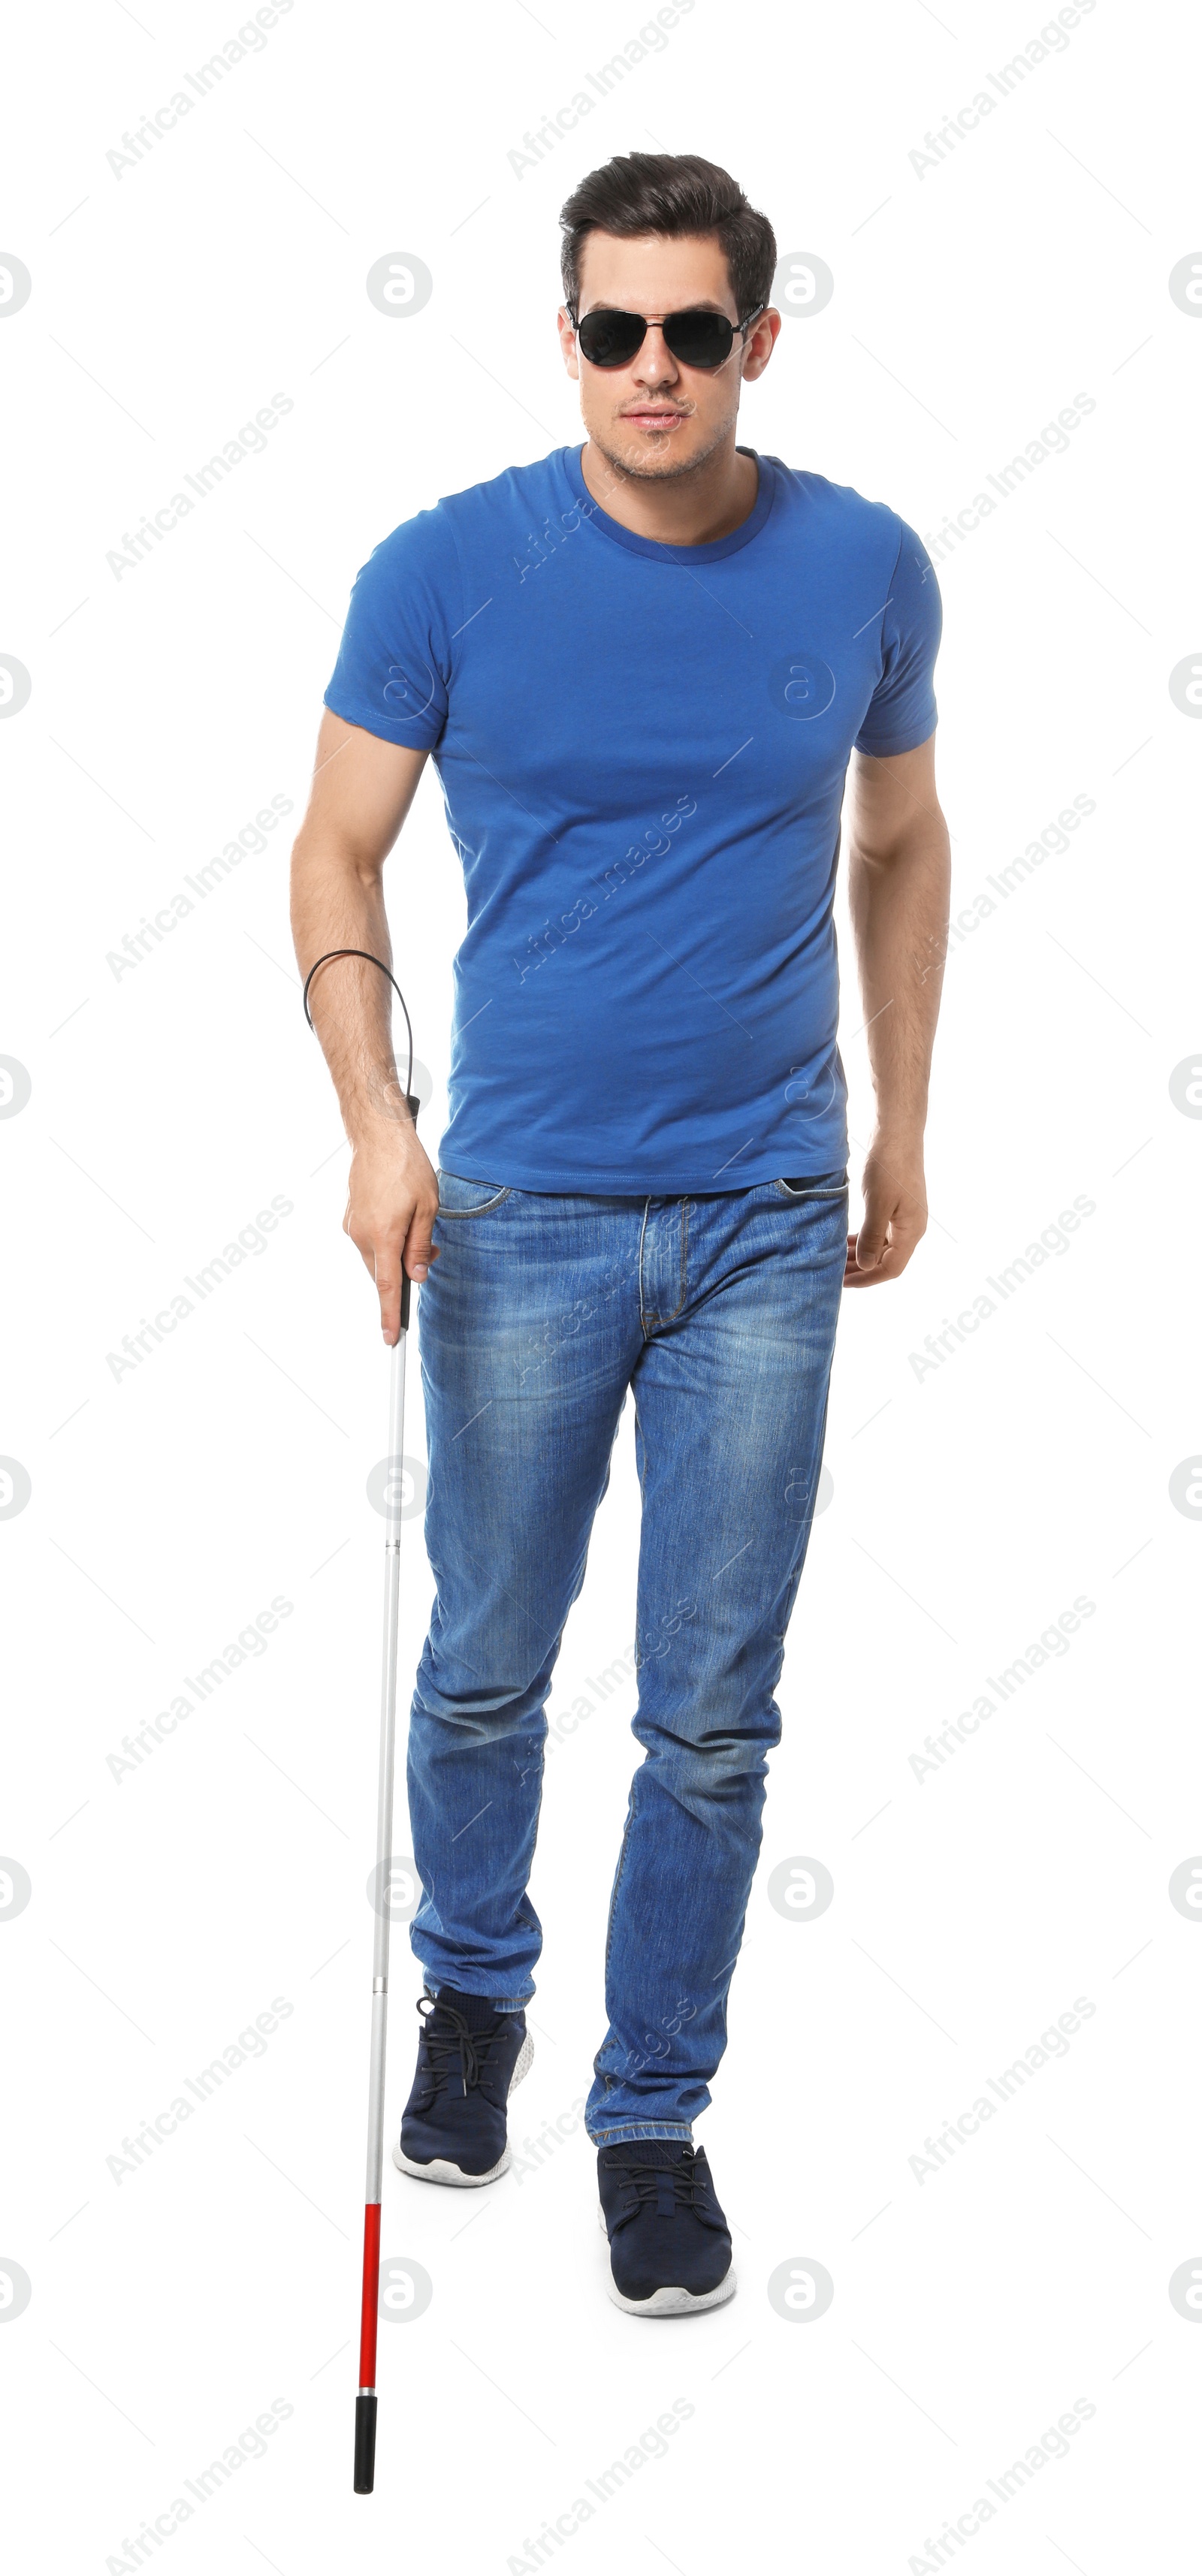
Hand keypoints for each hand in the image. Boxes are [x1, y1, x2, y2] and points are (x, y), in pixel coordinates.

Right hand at [343, 1119, 439, 1343]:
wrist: (378, 1136)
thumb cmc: (406, 1166)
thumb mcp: (428, 1207)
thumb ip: (421, 1246)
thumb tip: (417, 1275)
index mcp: (383, 1235)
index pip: (387, 1286)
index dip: (390, 1314)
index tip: (389, 1338)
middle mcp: (362, 1235)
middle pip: (383, 1273)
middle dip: (405, 1273)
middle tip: (430, 1253)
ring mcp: (352, 1226)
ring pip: (377, 1257)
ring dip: (396, 1254)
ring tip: (418, 1227)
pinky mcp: (350, 1217)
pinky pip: (369, 1242)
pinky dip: (386, 1241)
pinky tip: (400, 1219)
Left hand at [844, 1132, 927, 1286]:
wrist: (897, 1133)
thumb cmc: (889, 1165)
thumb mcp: (877, 1204)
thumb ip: (872, 1237)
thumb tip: (866, 1266)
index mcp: (912, 1231)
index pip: (891, 1268)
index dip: (867, 1279)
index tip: (842, 1282)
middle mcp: (911, 1228)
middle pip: (886, 1261)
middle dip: (861, 1270)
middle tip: (834, 1274)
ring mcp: (904, 1217)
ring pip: (881, 1247)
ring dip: (860, 1256)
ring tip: (836, 1260)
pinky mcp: (895, 1206)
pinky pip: (880, 1232)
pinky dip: (863, 1240)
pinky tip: (846, 1242)